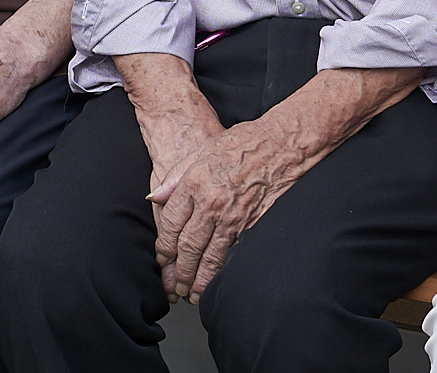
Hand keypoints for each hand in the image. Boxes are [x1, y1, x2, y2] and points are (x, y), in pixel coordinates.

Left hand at [147, 117, 300, 297]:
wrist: (281, 145)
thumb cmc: (243, 143)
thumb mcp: (202, 151)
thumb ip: (176, 177)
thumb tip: (156, 197)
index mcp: (194, 183)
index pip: (171, 223)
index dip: (164, 245)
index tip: (162, 258)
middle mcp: (211, 203)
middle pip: (189, 245)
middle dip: (180, 270)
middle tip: (176, 286)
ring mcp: (233, 216)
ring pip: (211, 255)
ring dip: (200, 278)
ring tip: (194, 293)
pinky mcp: (252, 224)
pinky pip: (234, 252)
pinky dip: (224, 269)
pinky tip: (219, 280)